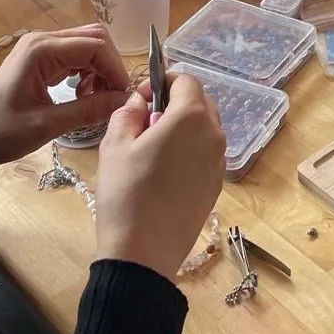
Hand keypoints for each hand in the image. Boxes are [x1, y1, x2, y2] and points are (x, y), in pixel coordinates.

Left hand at [0, 26, 129, 184]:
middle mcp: (42, 41)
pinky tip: (82, 96)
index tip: (124, 97)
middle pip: (94, 39)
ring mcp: (40, 48)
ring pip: (87, 46)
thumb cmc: (0, 134)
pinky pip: (74, 57)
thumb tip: (125, 100)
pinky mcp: (39, 59)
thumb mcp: (48, 125)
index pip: (95, 45)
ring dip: (99, 71)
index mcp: (41, 51)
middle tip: (112, 98)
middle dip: (110, 67)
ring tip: (94, 100)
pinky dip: (87, 73)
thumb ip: (89, 110)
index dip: (116, 69)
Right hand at [94, 74, 224, 280]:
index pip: (186, 80)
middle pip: (200, 102)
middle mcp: (214, 136)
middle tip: (144, 122)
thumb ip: (129, 113)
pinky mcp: (216, 186)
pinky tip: (163, 172)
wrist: (143, 252)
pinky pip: (205, 154)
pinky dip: (189, 151)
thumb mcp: (115, 144)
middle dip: (174, 102)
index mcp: (192, 117)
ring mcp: (219, 163)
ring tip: (151, 149)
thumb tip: (140, 103)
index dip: (162, 82)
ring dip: (182, 127)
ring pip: (205, 129)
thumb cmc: (125, 192)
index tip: (140, 97)